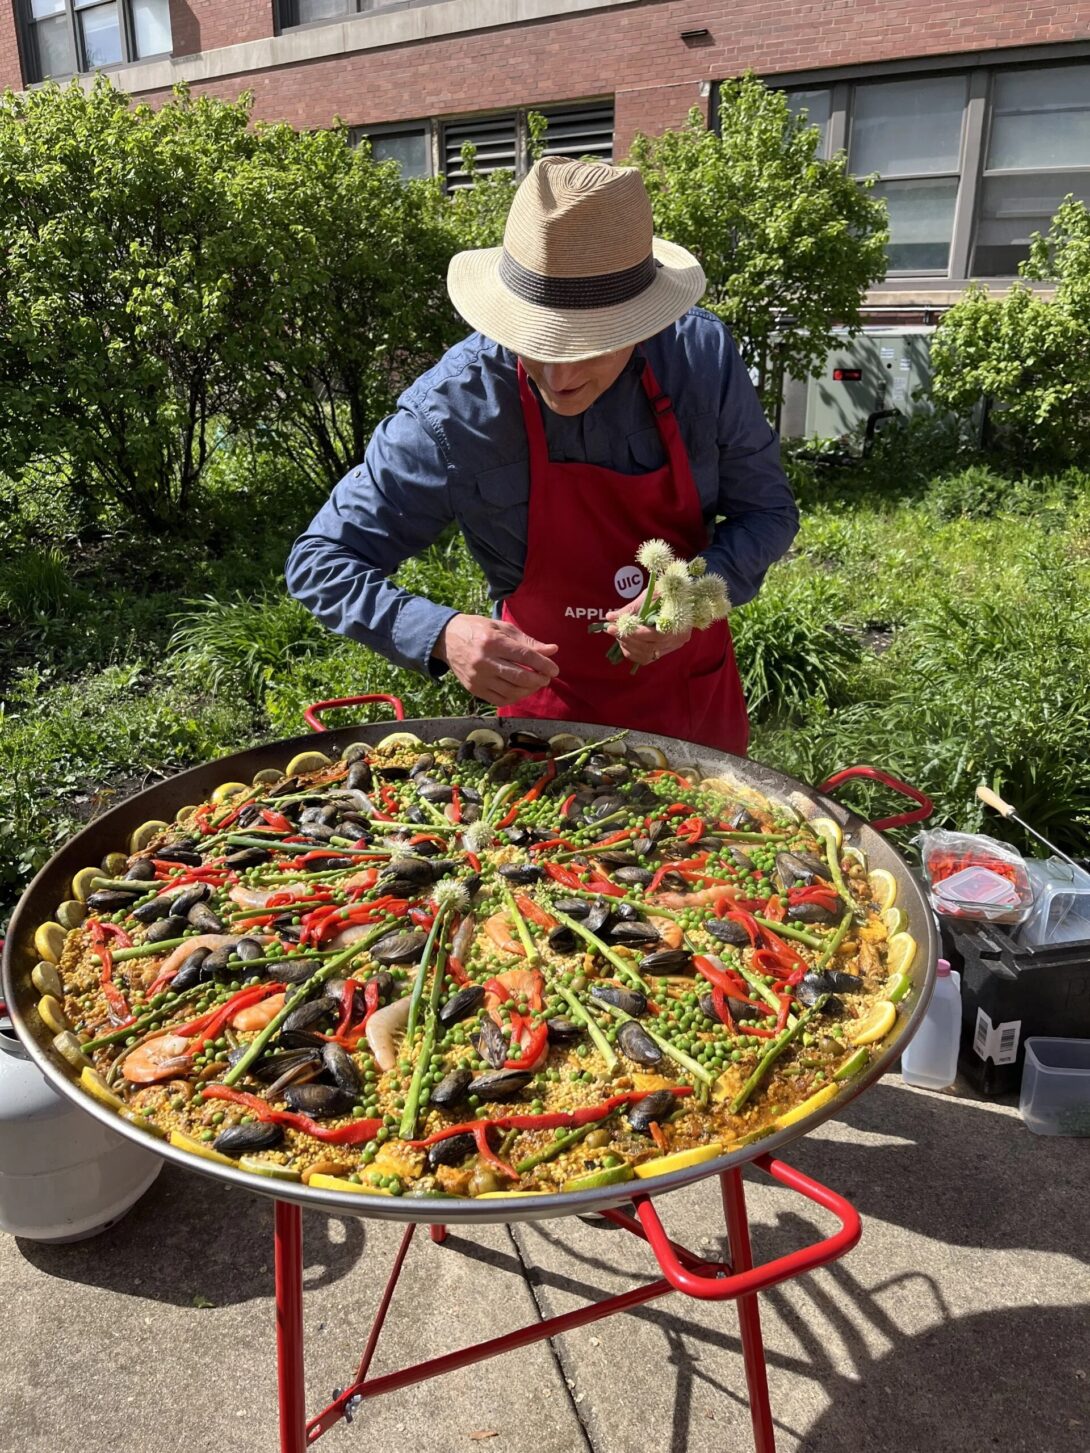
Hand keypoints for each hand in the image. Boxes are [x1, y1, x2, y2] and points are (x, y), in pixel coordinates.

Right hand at [434, 615, 558, 706]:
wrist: (446, 640)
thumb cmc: (478, 630)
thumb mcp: (502, 628)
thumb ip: (527, 641)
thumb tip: (552, 650)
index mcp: (493, 642)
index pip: (525, 656)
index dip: (543, 664)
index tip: (554, 669)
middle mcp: (484, 662)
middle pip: (520, 677)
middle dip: (539, 679)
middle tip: (547, 677)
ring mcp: (478, 678)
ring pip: (511, 691)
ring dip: (529, 690)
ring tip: (536, 683)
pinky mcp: (473, 689)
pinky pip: (499, 699)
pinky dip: (515, 697)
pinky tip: (521, 690)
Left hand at [605, 590, 690, 666]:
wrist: (683, 597)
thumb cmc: (668, 592)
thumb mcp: (651, 594)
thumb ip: (632, 607)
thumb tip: (610, 617)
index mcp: (679, 624)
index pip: (655, 636)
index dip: (634, 633)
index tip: (615, 625)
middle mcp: (677, 640)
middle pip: (648, 648)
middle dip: (627, 639)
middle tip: (611, 628)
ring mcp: (671, 648)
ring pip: (645, 655)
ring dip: (627, 646)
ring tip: (617, 633)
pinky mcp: (663, 651)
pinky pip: (645, 658)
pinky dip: (632, 652)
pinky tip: (624, 641)